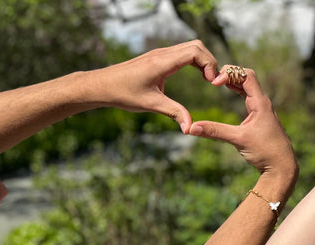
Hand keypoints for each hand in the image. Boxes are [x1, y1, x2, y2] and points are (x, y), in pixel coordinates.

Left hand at [89, 40, 218, 133]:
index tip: (211, 83)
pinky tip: (198, 76)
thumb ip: (174, 113)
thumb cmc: (123, 93)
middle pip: (197, 46)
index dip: (209, 64)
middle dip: (210, 62)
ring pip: (191, 47)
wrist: (101, 85)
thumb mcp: (151, 104)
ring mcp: (160, 53)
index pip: (195, 52)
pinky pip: (183, 52)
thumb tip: (190, 129)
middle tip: (213, 82)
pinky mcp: (159, 57)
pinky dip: (195, 61)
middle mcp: (162, 53)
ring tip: (208, 80)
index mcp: (162, 62)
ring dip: (204, 61)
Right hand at [187, 68, 296, 177]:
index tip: (214, 82)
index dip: (230, 73)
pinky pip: (248, 96)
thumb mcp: (238, 139)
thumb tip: (191, 128)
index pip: (247, 75)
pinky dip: (237, 90)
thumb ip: (215, 131)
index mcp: (261, 103)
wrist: (282, 167)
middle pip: (246, 77)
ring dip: (233, 81)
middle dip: (230, 74)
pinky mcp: (259, 116)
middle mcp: (263, 103)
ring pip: (247, 86)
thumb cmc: (266, 152)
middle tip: (212, 78)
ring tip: (216, 80)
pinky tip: (227, 89)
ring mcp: (262, 109)